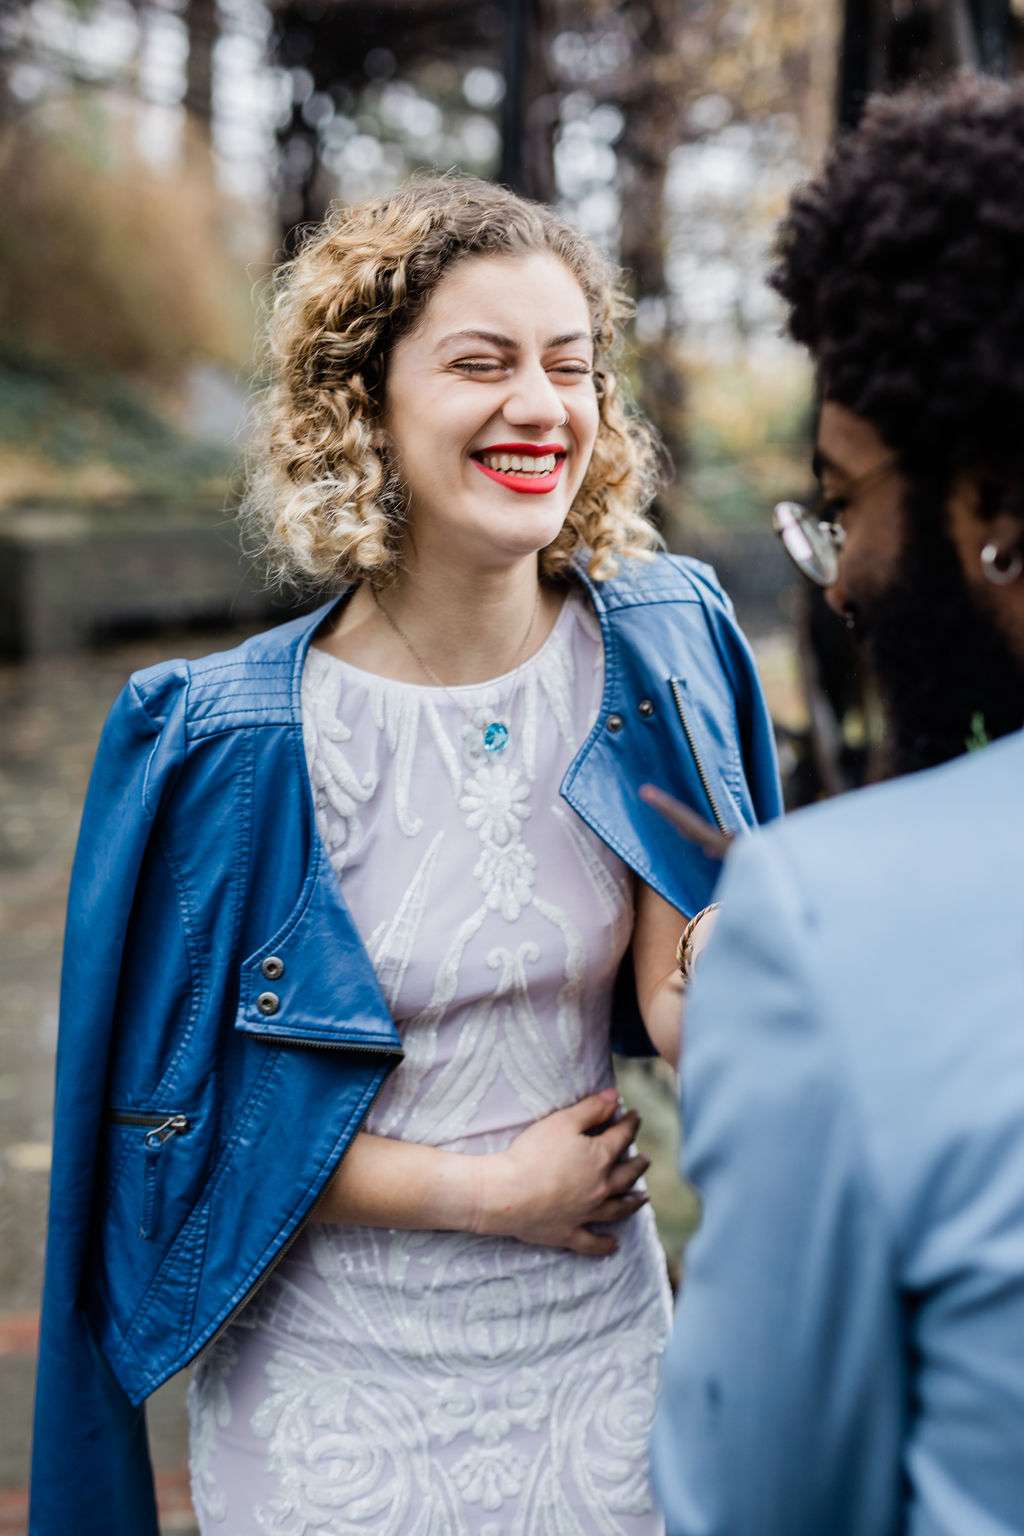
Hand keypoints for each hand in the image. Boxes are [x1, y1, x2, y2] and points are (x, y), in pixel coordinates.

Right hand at [476, 1089, 649, 1256]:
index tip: (634, 1116)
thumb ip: (591, 1109)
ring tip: (643, 1198)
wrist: (508, 1194)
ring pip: (617, 1209)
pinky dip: (604, 1244)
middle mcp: (600, 1188)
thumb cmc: (533, 1153)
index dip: (629, 1124)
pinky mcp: (569, 1233)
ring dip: (632, 1203)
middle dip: (637, 1165)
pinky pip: (592, 1242)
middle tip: (645, 1160)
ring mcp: (586, 1213)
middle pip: (626, 1175)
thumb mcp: (562, 1121)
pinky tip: (613, 1245)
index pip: (621, 1137)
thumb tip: (616, 1098)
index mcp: (599, 1158)